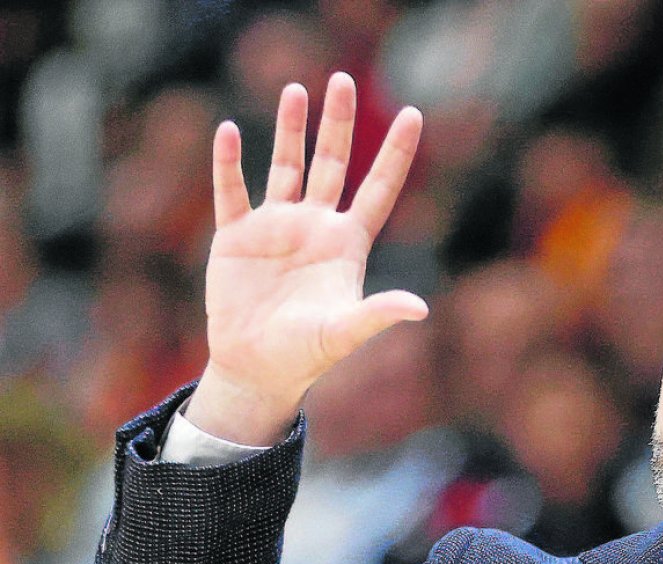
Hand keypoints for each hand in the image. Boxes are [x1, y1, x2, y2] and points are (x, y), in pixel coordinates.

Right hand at [186, 73, 426, 445]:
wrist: (256, 369)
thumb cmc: (307, 354)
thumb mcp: (345, 333)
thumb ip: (378, 314)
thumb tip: (419, 309)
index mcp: (348, 243)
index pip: (378, 187)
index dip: (396, 153)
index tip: (416, 114)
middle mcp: (315, 226)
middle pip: (332, 162)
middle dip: (338, 123)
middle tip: (342, 80)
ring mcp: (276, 226)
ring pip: (286, 165)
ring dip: (289, 129)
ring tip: (295, 90)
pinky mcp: (237, 236)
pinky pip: (232, 191)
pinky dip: (228, 162)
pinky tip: (227, 130)